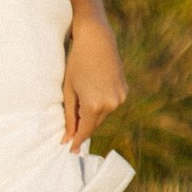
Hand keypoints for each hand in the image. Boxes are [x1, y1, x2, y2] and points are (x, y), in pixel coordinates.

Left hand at [63, 12, 126, 150]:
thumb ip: (69, 116)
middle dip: (83, 127)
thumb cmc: (77, 64)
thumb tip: (67, 137)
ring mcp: (120, 98)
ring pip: (103, 115)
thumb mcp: (69, 91)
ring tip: (82, 101)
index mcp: (94, 105)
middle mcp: (111, 104)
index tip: (70, 150)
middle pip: (94, 124)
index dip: (77, 141)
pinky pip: (110, 104)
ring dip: (93, 114)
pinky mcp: (124, 91)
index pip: (85, 131)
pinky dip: (101, 104)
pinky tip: (93, 91)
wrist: (97, 41)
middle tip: (71, 130)